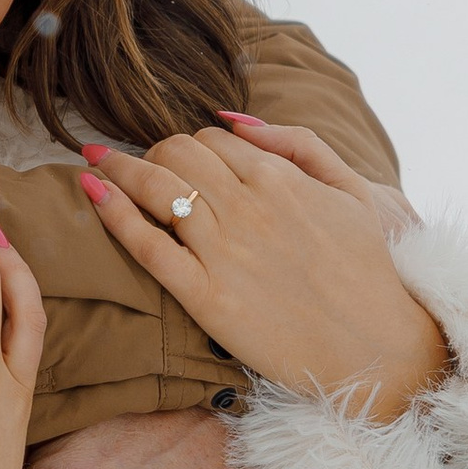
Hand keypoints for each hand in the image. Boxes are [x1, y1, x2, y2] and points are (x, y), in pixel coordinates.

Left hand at [79, 115, 447, 422]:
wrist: (376, 349)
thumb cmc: (367, 271)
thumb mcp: (353, 190)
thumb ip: (297, 144)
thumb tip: (233, 119)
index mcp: (279, 179)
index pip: (208, 139)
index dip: (188, 147)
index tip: (179, 163)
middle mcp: (246, 207)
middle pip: (174, 155)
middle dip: (151, 154)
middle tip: (138, 168)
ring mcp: (223, 252)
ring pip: (153, 188)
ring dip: (117, 169)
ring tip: (96, 165)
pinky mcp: (206, 297)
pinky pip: (145, 245)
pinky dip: (113, 213)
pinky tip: (91, 192)